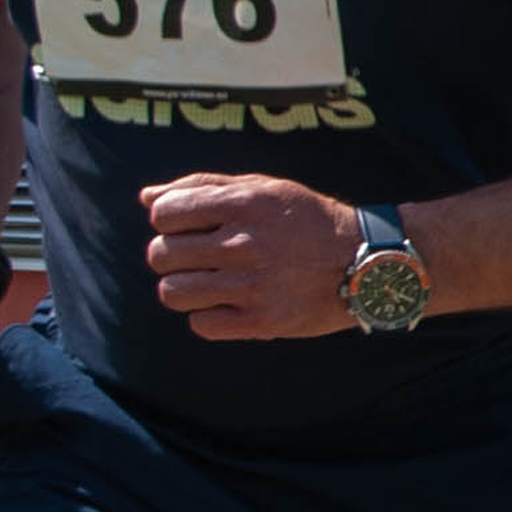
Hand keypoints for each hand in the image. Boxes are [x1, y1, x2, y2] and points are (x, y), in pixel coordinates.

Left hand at [140, 174, 366, 338]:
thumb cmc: (307, 221)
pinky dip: (206, 316)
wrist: (365, 262)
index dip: (168, 220)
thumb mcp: (262, 188)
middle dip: (170, 256)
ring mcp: (252, 285)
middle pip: (161, 255)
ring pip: (172, 293)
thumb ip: (203, 187)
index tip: (188, 226)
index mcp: (243, 204)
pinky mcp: (262, 320)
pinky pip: (201, 324)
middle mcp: (245, 244)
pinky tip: (227, 304)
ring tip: (206, 283)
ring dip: (182, 288)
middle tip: (196, 258)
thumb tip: (146, 197)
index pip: (163, 213)